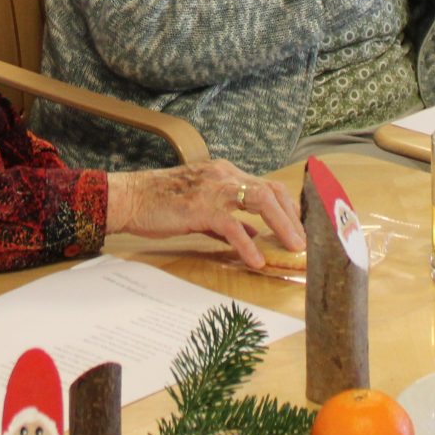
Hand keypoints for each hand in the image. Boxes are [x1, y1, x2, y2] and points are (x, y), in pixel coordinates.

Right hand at [105, 161, 306, 269]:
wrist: (131, 198)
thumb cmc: (161, 203)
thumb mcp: (200, 208)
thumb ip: (228, 219)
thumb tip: (253, 233)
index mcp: (224, 173)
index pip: (266, 186)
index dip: (287, 208)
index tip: (298, 228)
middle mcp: (223, 175)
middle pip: (270, 191)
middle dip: (292, 217)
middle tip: (302, 242)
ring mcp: (213, 189)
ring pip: (260, 201)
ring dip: (282, 225)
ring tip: (293, 247)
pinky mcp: (201, 206)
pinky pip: (232, 225)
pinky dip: (248, 243)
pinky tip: (256, 261)